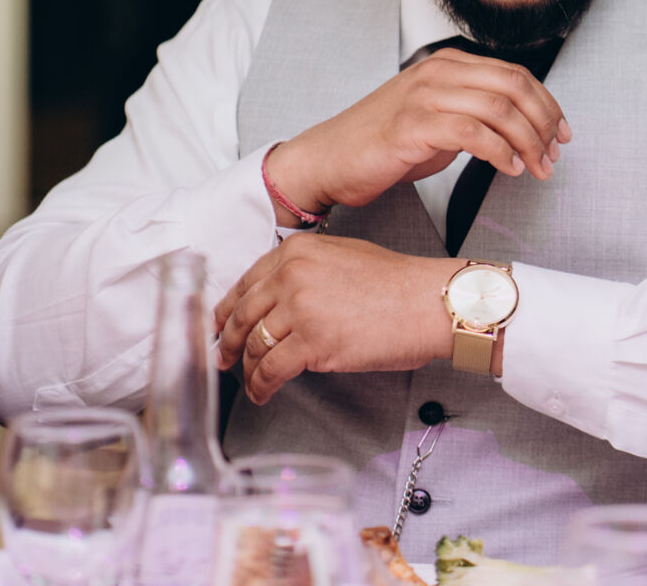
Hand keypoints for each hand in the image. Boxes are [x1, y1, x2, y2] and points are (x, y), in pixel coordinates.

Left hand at [213, 235, 455, 404]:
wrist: (426, 303)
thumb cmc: (396, 284)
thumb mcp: (342, 257)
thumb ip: (305, 271)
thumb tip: (279, 297)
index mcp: (297, 252)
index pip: (246, 283)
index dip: (227, 309)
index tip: (221, 324)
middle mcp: (291, 277)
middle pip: (242, 315)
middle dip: (229, 342)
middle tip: (223, 357)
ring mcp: (299, 310)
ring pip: (255, 347)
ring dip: (248, 370)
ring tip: (250, 382)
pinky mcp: (311, 344)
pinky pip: (271, 371)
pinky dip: (262, 387)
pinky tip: (263, 394)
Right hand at [265, 47, 570, 216]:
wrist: (329, 159)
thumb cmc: (384, 144)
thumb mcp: (439, 118)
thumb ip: (476, 114)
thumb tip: (524, 128)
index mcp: (449, 65)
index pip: (516, 75)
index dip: (548, 104)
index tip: (562, 134)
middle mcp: (439, 72)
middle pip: (515, 86)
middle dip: (544, 123)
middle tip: (553, 155)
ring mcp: (425, 95)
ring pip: (500, 109)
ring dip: (528, 142)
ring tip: (537, 168)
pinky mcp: (413, 124)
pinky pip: (473, 133)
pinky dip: (501, 153)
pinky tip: (509, 169)